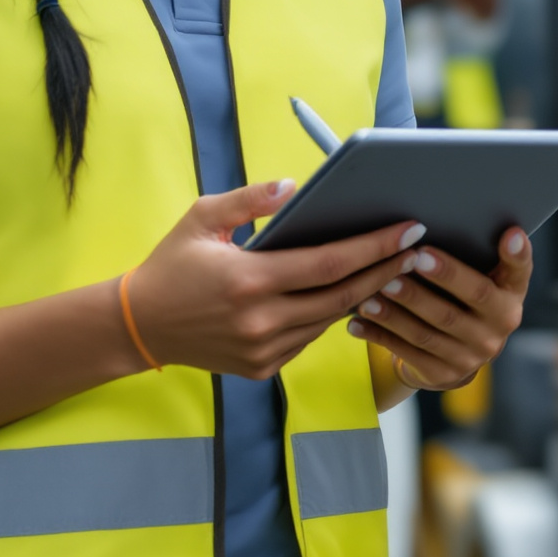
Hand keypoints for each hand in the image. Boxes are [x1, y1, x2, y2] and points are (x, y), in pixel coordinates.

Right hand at [124, 182, 426, 381]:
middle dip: (385, 271)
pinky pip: (308, 337)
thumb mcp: (202, 218)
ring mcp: (263, 351)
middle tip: (417, 249)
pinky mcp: (262, 369)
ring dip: (361, 294)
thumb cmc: (172, 263)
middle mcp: (261, 322)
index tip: (407, 230)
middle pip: (342, 295)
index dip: (374, 247)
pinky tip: (346, 293)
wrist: (140, 325)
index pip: (329, 263)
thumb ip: (249, 199)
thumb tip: (295, 187)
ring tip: (391, 268)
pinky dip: (327, 314)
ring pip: (329, 320)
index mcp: (249, 280)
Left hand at [347, 228, 529, 391]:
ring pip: (432, 329)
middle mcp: (499, 326)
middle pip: (471, 298)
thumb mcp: (476, 276)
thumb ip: (472, 251)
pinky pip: (407, 352)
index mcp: (510, 294)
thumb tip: (436, 222)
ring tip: (374, 289)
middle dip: (442, 277)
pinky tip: (357, 321)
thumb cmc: (459, 297)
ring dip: (400, 309)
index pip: (520, 271)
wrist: (454, 354)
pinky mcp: (443, 374)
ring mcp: (472, 355)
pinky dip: (380, 335)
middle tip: (412, 257)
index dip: (517, 254)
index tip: (510, 234)